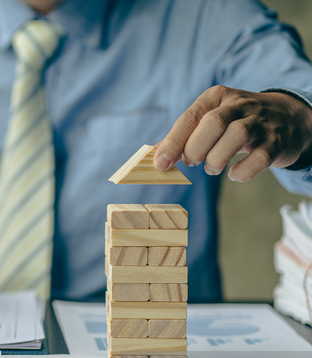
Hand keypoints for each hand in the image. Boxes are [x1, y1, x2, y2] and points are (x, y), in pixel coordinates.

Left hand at [155, 86, 311, 181]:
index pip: (190, 117)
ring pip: (236, 136)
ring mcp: (261, 122)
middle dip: (195, 149)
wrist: (287, 117)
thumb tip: (156, 155)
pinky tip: (234, 174)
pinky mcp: (277, 142)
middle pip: (212, 123)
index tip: (160, 163)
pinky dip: (242, 171)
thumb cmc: (236, 121)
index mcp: (217, 97)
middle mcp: (240, 105)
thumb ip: (184, 135)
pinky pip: (259, 158)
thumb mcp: (209, 119)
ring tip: (212, 167)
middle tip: (193, 162)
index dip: (173, 142)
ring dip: (216, 159)